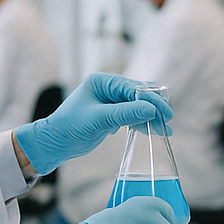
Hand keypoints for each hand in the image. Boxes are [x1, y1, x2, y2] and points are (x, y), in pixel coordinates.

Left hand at [15, 73, 172, 174]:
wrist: (55, 142)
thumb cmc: (70, 127)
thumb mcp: (99, 120)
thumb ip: (125, 114)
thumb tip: (151, 109)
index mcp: (102, 81)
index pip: (133, 88)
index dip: (150, 100)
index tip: (164, 113)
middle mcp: (108, 88)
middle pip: (139, 95)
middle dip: (153, 108)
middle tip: (167, 121)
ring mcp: (110, 101)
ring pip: (137, 106)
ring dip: (150, 117)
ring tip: (164, 130)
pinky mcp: (112, 114)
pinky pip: (132, 115)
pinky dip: (142, 123)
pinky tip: (153, 131)